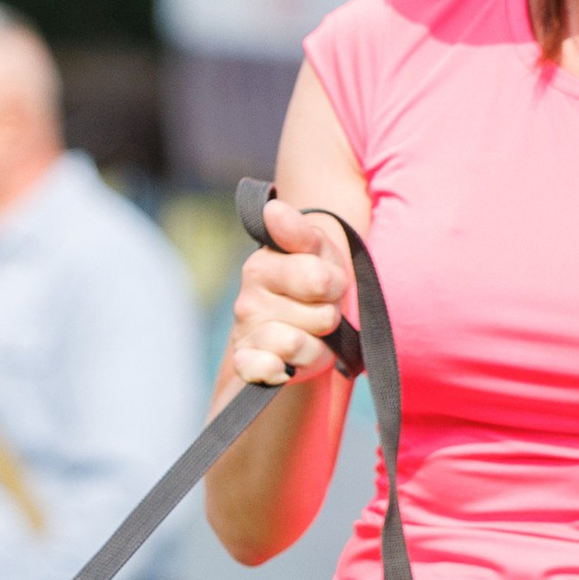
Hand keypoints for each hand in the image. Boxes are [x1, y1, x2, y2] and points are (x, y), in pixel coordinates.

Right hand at [223, 196, 349, 389]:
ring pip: (297, 345)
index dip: (333, 285)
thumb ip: (299, 233)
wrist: (305, 335)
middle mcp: (247, 299)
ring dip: (314, 346)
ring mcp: (245, 333)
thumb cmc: (315, 287)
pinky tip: (284, 365)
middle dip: (327, 317)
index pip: (318, 279)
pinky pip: (263, 369)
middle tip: (318, 311)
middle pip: (318, 316)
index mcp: (262, 265)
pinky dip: (277, 370)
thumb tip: (272, 209)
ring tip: (308, 336)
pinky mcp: (245, 363)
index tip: (326, 283)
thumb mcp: (318, 253)